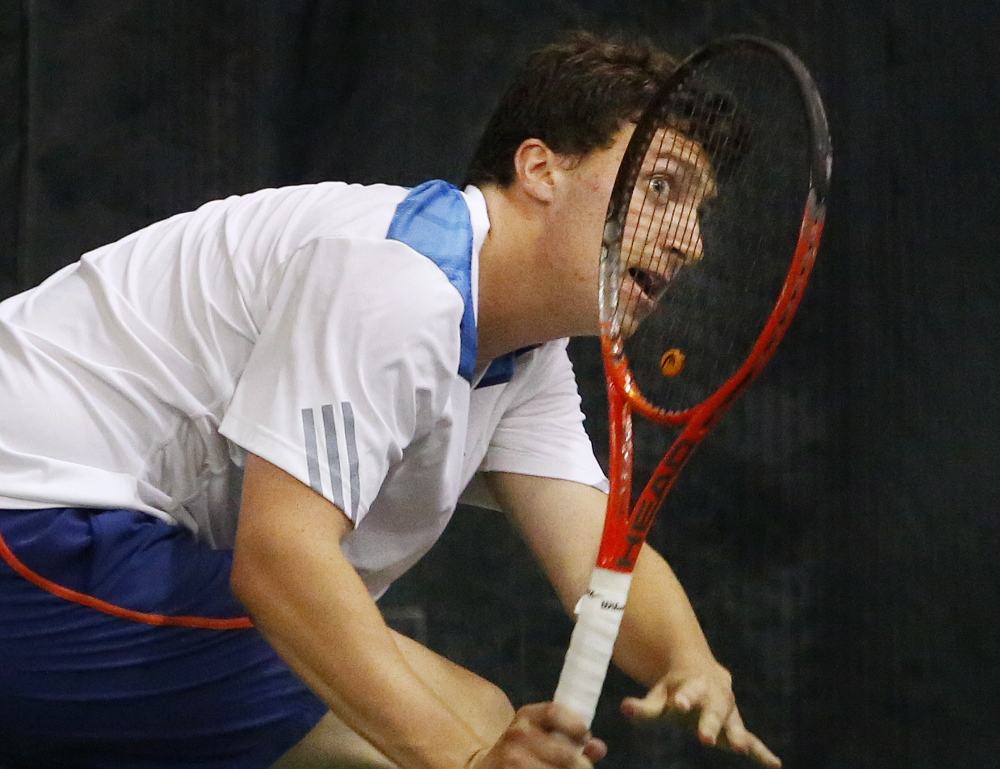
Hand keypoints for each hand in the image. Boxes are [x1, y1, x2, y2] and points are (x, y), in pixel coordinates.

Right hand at [470, 702, 607, 768]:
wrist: (484, 768)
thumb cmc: (520, 753)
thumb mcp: (540, 737)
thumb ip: (571, 738)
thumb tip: (599, 747)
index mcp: (525, 717)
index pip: (554, 712)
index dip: (576, 725)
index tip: (586, 736)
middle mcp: (516, 736)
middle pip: (565, 754)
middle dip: (582, 765)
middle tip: (585, 768)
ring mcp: (512, 760)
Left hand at [621, 664, 780, 767]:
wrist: (704, 675)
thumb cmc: (677, 690)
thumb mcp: (660, 695)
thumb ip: (644, 706)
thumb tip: (624, 708)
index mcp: (695, 685)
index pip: (689, 692)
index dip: (685, 697)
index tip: (679, 703)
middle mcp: (716, 697)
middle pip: (714, 710)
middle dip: (710, 723)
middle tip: (705, 738)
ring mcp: (730, 713)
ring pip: (734, 724)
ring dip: (738, 737)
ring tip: (742, 749)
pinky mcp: (738, 727)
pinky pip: (753, 740)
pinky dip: (762, 752)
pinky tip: (774, 764)